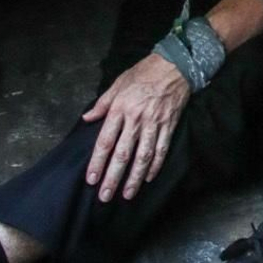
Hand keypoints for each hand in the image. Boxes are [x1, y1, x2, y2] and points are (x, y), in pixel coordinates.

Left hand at [82, 53, 190, 202]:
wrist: (175, 65)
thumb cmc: (144, 73)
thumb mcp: (118, 83)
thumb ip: (102, 103)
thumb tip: (87, 118)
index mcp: (120, 109)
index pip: (105, 142)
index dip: (97, 163)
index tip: (92, 179)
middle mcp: (136, 119)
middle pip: (122, 154)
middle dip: (113, 178)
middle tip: (105, 196)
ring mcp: (154, 124)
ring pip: (143, 157)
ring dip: (134, 178)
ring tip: (127, 195)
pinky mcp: (169, 125)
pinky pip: (161, 149)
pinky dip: (155, 165)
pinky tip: (148, 178)